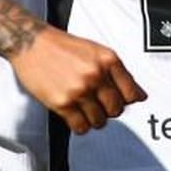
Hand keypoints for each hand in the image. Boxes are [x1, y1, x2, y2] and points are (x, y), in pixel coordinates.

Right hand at [9, 27, 146, 133]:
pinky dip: (80, 125)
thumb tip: (138, 95)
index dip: (127, 101)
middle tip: (98, 104)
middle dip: (109, 110)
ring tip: (84, 108)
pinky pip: (81, 127)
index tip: (121, 102)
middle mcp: (96, 74)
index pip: (132, 93)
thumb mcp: (95, 50)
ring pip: (100, 121)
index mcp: (107, 59)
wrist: (31, 43)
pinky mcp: (63, 103)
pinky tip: (74, 114)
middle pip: (116, 110)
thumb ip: (116, 71)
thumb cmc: (62, 46)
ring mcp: (79, 90)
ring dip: (93, 119)